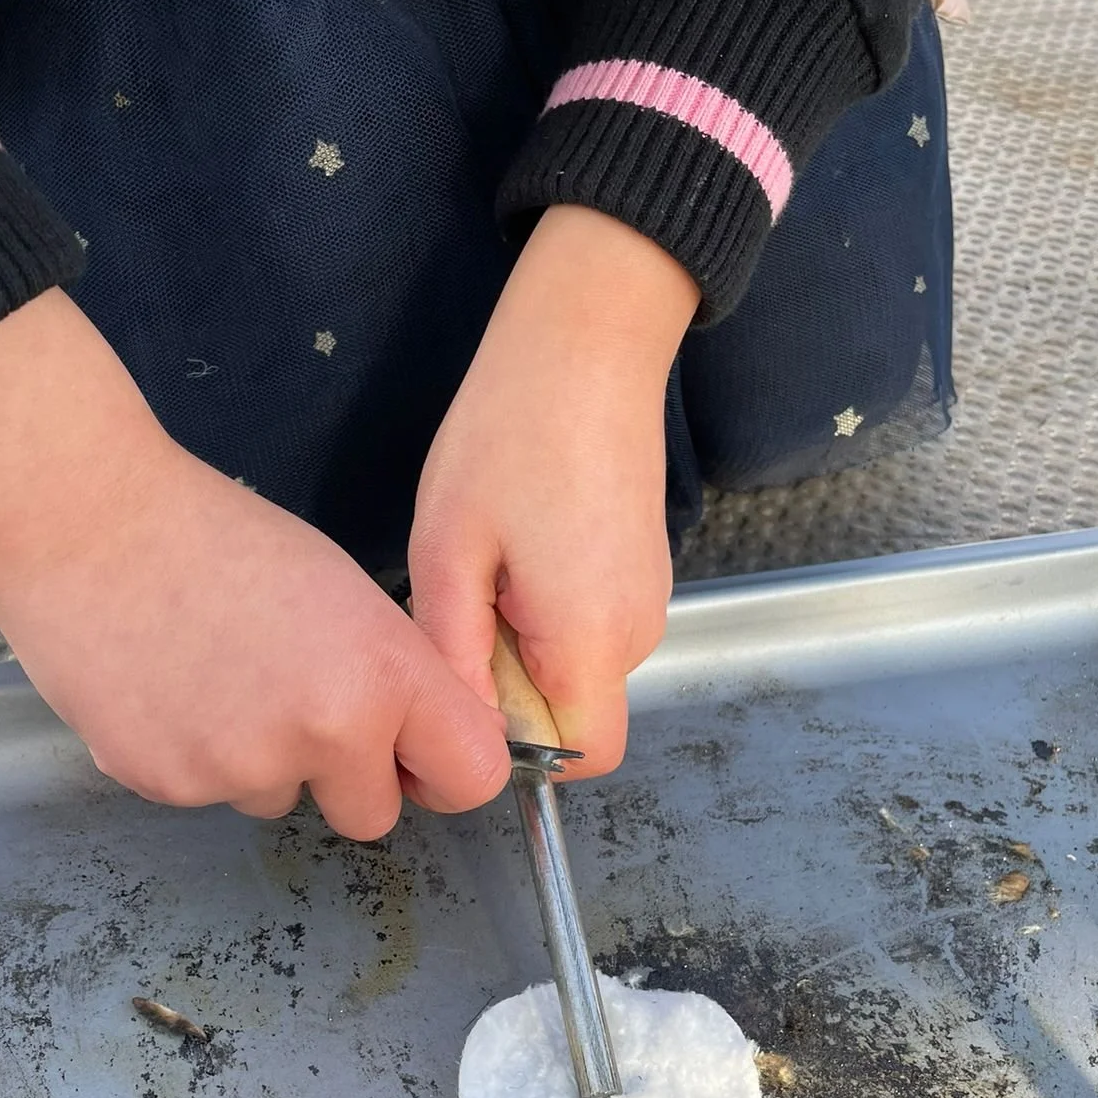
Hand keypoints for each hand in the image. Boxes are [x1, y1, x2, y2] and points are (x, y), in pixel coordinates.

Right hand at [0, 291, 510, 837]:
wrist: (85, 525)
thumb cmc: (216, 536)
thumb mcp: (342, 591)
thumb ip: (391, 676)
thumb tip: (417, 743)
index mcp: (383, 675)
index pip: (470, 779)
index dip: (443, 770)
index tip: (418, 759)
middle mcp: (325, 735)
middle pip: (373, 816)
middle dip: (346, 777)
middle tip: (296, 705)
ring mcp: (242, 769)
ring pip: (280, 800)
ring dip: (261, 761)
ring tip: (214, 677)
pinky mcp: (169, 787)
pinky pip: (208, 793)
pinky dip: (194, 755)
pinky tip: (167, 690)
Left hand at [408, 205, 697, 773]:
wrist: (587, 341)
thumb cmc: (510, 434)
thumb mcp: (449, 552)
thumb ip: (455, 655)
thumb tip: (455, 729)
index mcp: (591, 640)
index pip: (580, 757)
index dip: (520, 751)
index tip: (467, 696)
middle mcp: (637, 632)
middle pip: (574, 711)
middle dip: (510, 687)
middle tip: (461, 603)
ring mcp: (648, 597)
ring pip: (577, 665)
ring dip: (524, 641)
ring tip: (486, 561)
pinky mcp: (642, 566)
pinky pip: (589, 622)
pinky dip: (547, 607)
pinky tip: (516, 542)